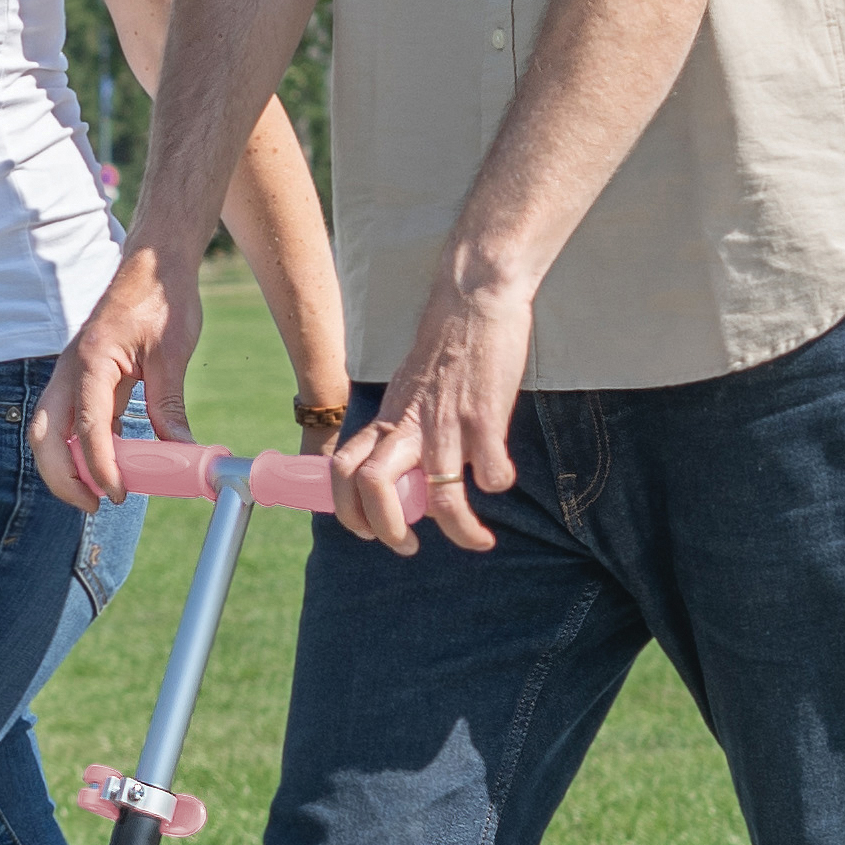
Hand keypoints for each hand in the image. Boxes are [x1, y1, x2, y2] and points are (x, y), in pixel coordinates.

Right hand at [40, 245, 198, 509]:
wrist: (154, 264)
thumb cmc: (162, 300)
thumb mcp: (172, 355)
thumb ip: (170, 406)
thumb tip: (183, 453)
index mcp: (92, 362)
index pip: (86, 427)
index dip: (100, 467)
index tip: (118, 493)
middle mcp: (71, 370)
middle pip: (45, 436)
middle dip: (62, 478)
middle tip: (95, 504)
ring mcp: (71, 374)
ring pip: (48, 430)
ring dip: (64, 466)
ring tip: (96, 492)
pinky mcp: (81, 377)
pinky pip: (68, 420)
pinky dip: (78, 447)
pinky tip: (106, 463)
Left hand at [333, 265, 530, 554]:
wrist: (474, 298)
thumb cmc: (447, 345)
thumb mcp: (410, 389)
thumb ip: (407, 427)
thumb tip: (413, 471)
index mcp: (388, 419)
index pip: (342, 470)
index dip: (348, 511)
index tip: (370, 531)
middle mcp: (409, 425)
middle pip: (372, 489)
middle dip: (387, 531)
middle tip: (407, 546)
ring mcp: (446, 424)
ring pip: (440, 498)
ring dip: (459, 531)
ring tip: (478, 542)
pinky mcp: (484, 417)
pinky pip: (490, 474)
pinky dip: (498, 484)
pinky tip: (502, 478)